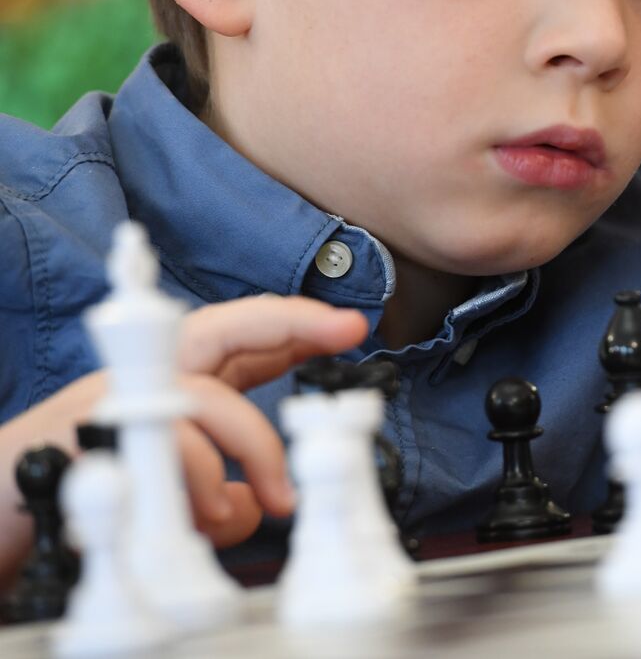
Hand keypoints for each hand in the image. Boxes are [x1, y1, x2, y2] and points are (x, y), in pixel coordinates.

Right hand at [0, 296, 366, 583]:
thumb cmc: (96, 490)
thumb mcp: (179, 487)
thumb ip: (226, 485)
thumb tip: (262, 503)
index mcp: (174, 381)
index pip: (244, 339)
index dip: (299, 325)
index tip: (354, 325)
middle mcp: (144, 376)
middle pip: (225, 329)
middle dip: (289, 323)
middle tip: (342, 330)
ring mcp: (115, 401)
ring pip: (206, 399)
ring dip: (249, 451)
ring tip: (271, 504)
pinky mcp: (85, 438)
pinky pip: (160, 450)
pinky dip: (193, 486)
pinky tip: (202, 517)